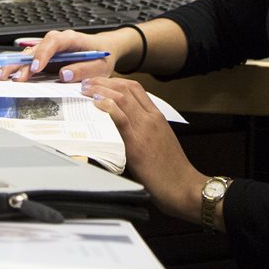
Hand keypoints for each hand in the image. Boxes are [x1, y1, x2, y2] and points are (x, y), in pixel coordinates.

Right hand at [0, 29, 118, 82]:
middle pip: (35, 49)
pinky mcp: (45, 59)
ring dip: (15, 66)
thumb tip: (63, 75)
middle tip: (10, 76)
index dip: (43, 54)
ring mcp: (49, 50)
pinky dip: (18, 69)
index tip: (36, 68)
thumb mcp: (100, 66)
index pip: (54, 42)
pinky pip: (29, 62)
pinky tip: (7, 77)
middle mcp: (56, 42)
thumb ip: (83, 69)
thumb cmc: (102, 57)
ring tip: (1, 77)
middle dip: (21, 62)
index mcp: (71, 39)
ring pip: (28, 55)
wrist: (104, 50)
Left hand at [80, 75, 205, 223]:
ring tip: (85, 89)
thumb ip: (144, 130)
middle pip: (125, 88)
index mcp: (157, 116)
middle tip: (87, 82)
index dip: (115, 80)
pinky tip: (96, 104)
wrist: (183, 187)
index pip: (136, 88)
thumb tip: (122, 126)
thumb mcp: (160, 141)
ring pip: (121, 98)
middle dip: (103, 81)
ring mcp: (144, 129)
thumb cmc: (171, 170)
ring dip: (100, 90)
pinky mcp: (136, 144)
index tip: (100, 81)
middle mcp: (151, 118)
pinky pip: (120, 118)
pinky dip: (107, 107)